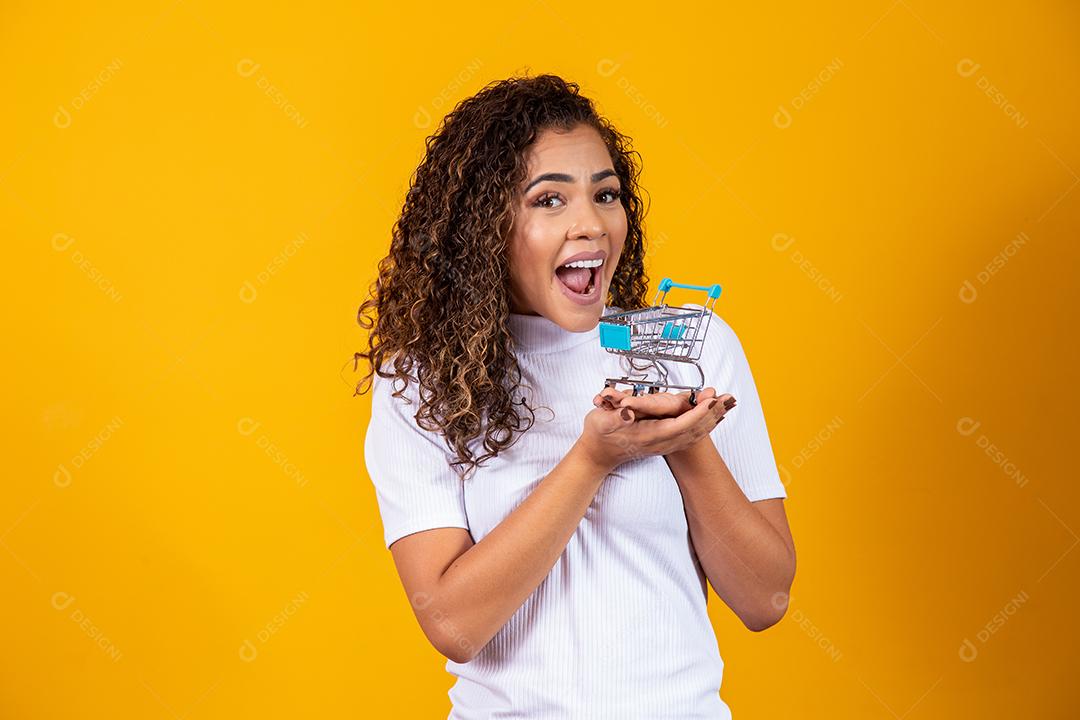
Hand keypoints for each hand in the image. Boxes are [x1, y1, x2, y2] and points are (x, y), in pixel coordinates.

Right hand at [577, 387, 732, 471]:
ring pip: (696, 433)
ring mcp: (664, 444)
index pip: (681, 425)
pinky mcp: (665, 442)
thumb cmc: (599, 433)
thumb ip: (614, 417)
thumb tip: (626, 413)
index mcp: (649, 435)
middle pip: (694, 430)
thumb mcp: (601, 421)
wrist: (598, 454)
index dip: (697, 414)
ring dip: (714, 419)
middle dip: (713, 414)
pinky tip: (715, 416)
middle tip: (729, 398)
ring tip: (729, 404)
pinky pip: (691, 434)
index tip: (711, 401)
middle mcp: (661, 442)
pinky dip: (706, 424)